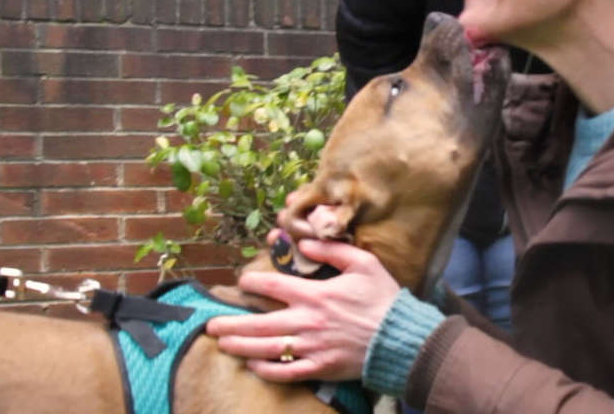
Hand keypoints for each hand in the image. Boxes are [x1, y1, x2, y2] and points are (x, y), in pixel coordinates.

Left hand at [206, 238, 400, 382]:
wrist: (402, 338)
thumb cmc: (384, 299)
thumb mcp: (363, 264)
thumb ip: (332, 250)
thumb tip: (305, 242)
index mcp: (315, 294)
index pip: (272, 285)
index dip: (252, 282)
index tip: (242, 281)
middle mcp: (307, 321)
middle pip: (259, 323)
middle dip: (231, 324)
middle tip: (211, 325)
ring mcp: (311, 347)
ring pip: (266, 349)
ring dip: (240, 346)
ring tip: (222, 344)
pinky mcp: (320, 367)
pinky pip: (286, 372)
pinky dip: (266, 370)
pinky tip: (252, 366)